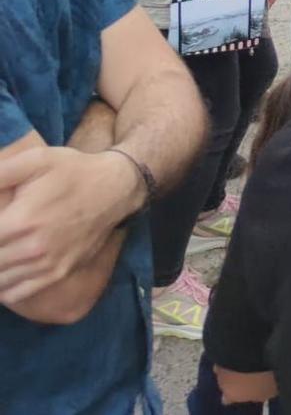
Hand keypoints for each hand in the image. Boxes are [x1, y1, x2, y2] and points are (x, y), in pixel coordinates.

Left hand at [0, 147, 137, 303]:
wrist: (116, 188)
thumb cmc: (73, 171)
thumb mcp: (36, 159)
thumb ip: (0, 173)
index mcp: (21, 220)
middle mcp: (32, 248)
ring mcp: (47, 264)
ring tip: (1, 251)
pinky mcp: (59, 273)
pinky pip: (17, 293)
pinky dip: (2, 289)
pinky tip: (3, 271)